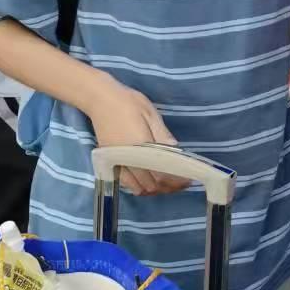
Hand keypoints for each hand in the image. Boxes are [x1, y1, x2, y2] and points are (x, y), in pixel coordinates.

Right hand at [83, 77, 188, 196]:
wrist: (101, 100)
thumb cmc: (129, 103)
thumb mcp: (151, 114)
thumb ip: (163, 136)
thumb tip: (177, 153)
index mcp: (140, 146)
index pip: (160, 174)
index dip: (176, 181)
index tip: (188, 180)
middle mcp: (127, 160)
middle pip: (151, 185)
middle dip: (169, 187)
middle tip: (182, 182)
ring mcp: (117, 164)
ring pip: (139, 188)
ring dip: (156, 189)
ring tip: (169, 183)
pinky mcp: (109, 164)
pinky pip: (127, 184)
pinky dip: (140, 186)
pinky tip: (150, 180)